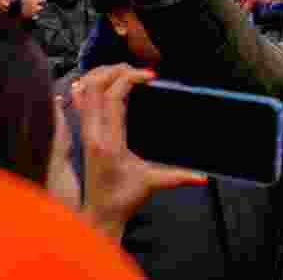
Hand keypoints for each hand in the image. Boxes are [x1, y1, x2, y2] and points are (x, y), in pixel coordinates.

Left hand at [72, 64, 207, 240]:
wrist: (100, 214)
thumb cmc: (125, 198)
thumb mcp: (153, 183)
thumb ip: (179, 177)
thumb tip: (204, 177)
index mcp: (110, 141)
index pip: (113, 97)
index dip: (131, 78)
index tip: (152, 76)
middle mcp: (93, 133)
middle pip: (95, 85)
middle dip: (117, 69)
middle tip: (139, 70)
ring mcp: (85, 132)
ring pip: (84, 89)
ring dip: (103, 73)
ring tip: (125, 72)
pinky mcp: (83, 133)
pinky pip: (78, 100)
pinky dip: (88, 84)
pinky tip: (103, 80)